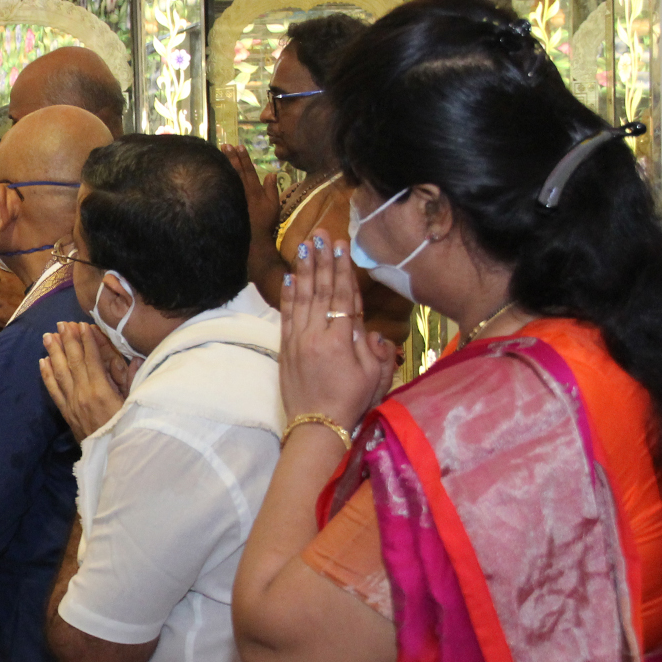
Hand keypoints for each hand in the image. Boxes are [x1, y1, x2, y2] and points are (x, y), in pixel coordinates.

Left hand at [39, 321, 127, 441]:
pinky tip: (42, 362)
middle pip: (73, 362)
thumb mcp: (135, 405)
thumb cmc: (127, 430)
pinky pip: (54, 390)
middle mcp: (83, 394)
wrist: (111, 457)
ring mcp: (72, 403)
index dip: (87, 341)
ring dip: (53, 353)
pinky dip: (47, 375)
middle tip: (61, 323)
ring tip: (48, 336)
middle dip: (67, 341)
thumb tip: (136, 358)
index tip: (82, 325)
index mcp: (101, 391)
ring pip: (60, 373)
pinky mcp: (66, 413)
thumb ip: (133, 381)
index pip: (91, 359)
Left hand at [221, 144, 280, 242]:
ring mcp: (234, 198)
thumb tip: (271, 173)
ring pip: (228, 177)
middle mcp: (243, 191)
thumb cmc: (265, 223)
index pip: (249, 170)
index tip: (239, 146)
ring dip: (224, 164)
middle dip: (231, 156)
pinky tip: (212, 172)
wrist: (254, 240)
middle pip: (236, 171)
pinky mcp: (227, 204)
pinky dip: (218, 178)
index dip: (244, 157)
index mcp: (255, 190)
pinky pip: (222, 188)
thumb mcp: (274, 205)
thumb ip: (271, 188)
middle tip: (225, 144)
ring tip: (219, 152)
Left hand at [280, 235, 395, 432]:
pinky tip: (289, 277)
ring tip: (303, 246)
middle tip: (319, 233)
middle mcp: (316, 336)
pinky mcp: (285, 349)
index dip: (341, 269)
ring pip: (300, 298)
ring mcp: (298, 341)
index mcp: (341, 341)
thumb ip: (375, 350)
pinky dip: (288, 295)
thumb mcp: (374, 378)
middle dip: (320, 260)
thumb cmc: (351, 403)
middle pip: (320, 290)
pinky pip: (286, 316)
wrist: (317, 428)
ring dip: (303, 270)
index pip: (342, 296)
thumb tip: (370, 329)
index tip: (340, 245)